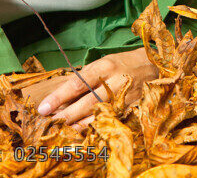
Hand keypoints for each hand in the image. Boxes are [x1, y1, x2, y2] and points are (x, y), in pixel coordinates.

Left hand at [34, 48, 157, 127]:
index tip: (43, 108)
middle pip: (87, 103)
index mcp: (105, 67)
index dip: (59, 97)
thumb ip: (84, 79)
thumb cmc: (122, 63)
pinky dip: (95, 128)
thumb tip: (61, 98)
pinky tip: (82, 132)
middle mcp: (115, 82)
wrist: (153, 66)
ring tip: (62, 131)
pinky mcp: (131, 109)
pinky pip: (109, 122)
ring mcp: (124, 98)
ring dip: (78, 125)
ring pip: (98, 116)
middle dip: (66, 115)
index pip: (78, 83)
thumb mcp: (102, 63)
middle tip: (49, 124)